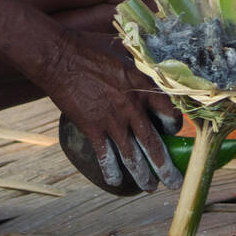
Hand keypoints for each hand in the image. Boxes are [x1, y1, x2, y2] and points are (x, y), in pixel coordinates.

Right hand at [41, 33, 182, 191]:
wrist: (60, 57)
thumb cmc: (91, 47)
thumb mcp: (125, 50)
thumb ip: (140, 63)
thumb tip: (153, 61)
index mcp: (144, 86)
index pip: (170, 114)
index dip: (174, 126)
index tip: (173, 131)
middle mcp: (133, 108)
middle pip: (154, 144)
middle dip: (165, 168)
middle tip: (174, 182)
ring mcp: (112, 121)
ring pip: (132, 157)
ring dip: (143, 175)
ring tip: (149, 187)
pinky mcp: (93, 129)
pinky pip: (105, 157)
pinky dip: (111, 172)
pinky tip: (116, 182)